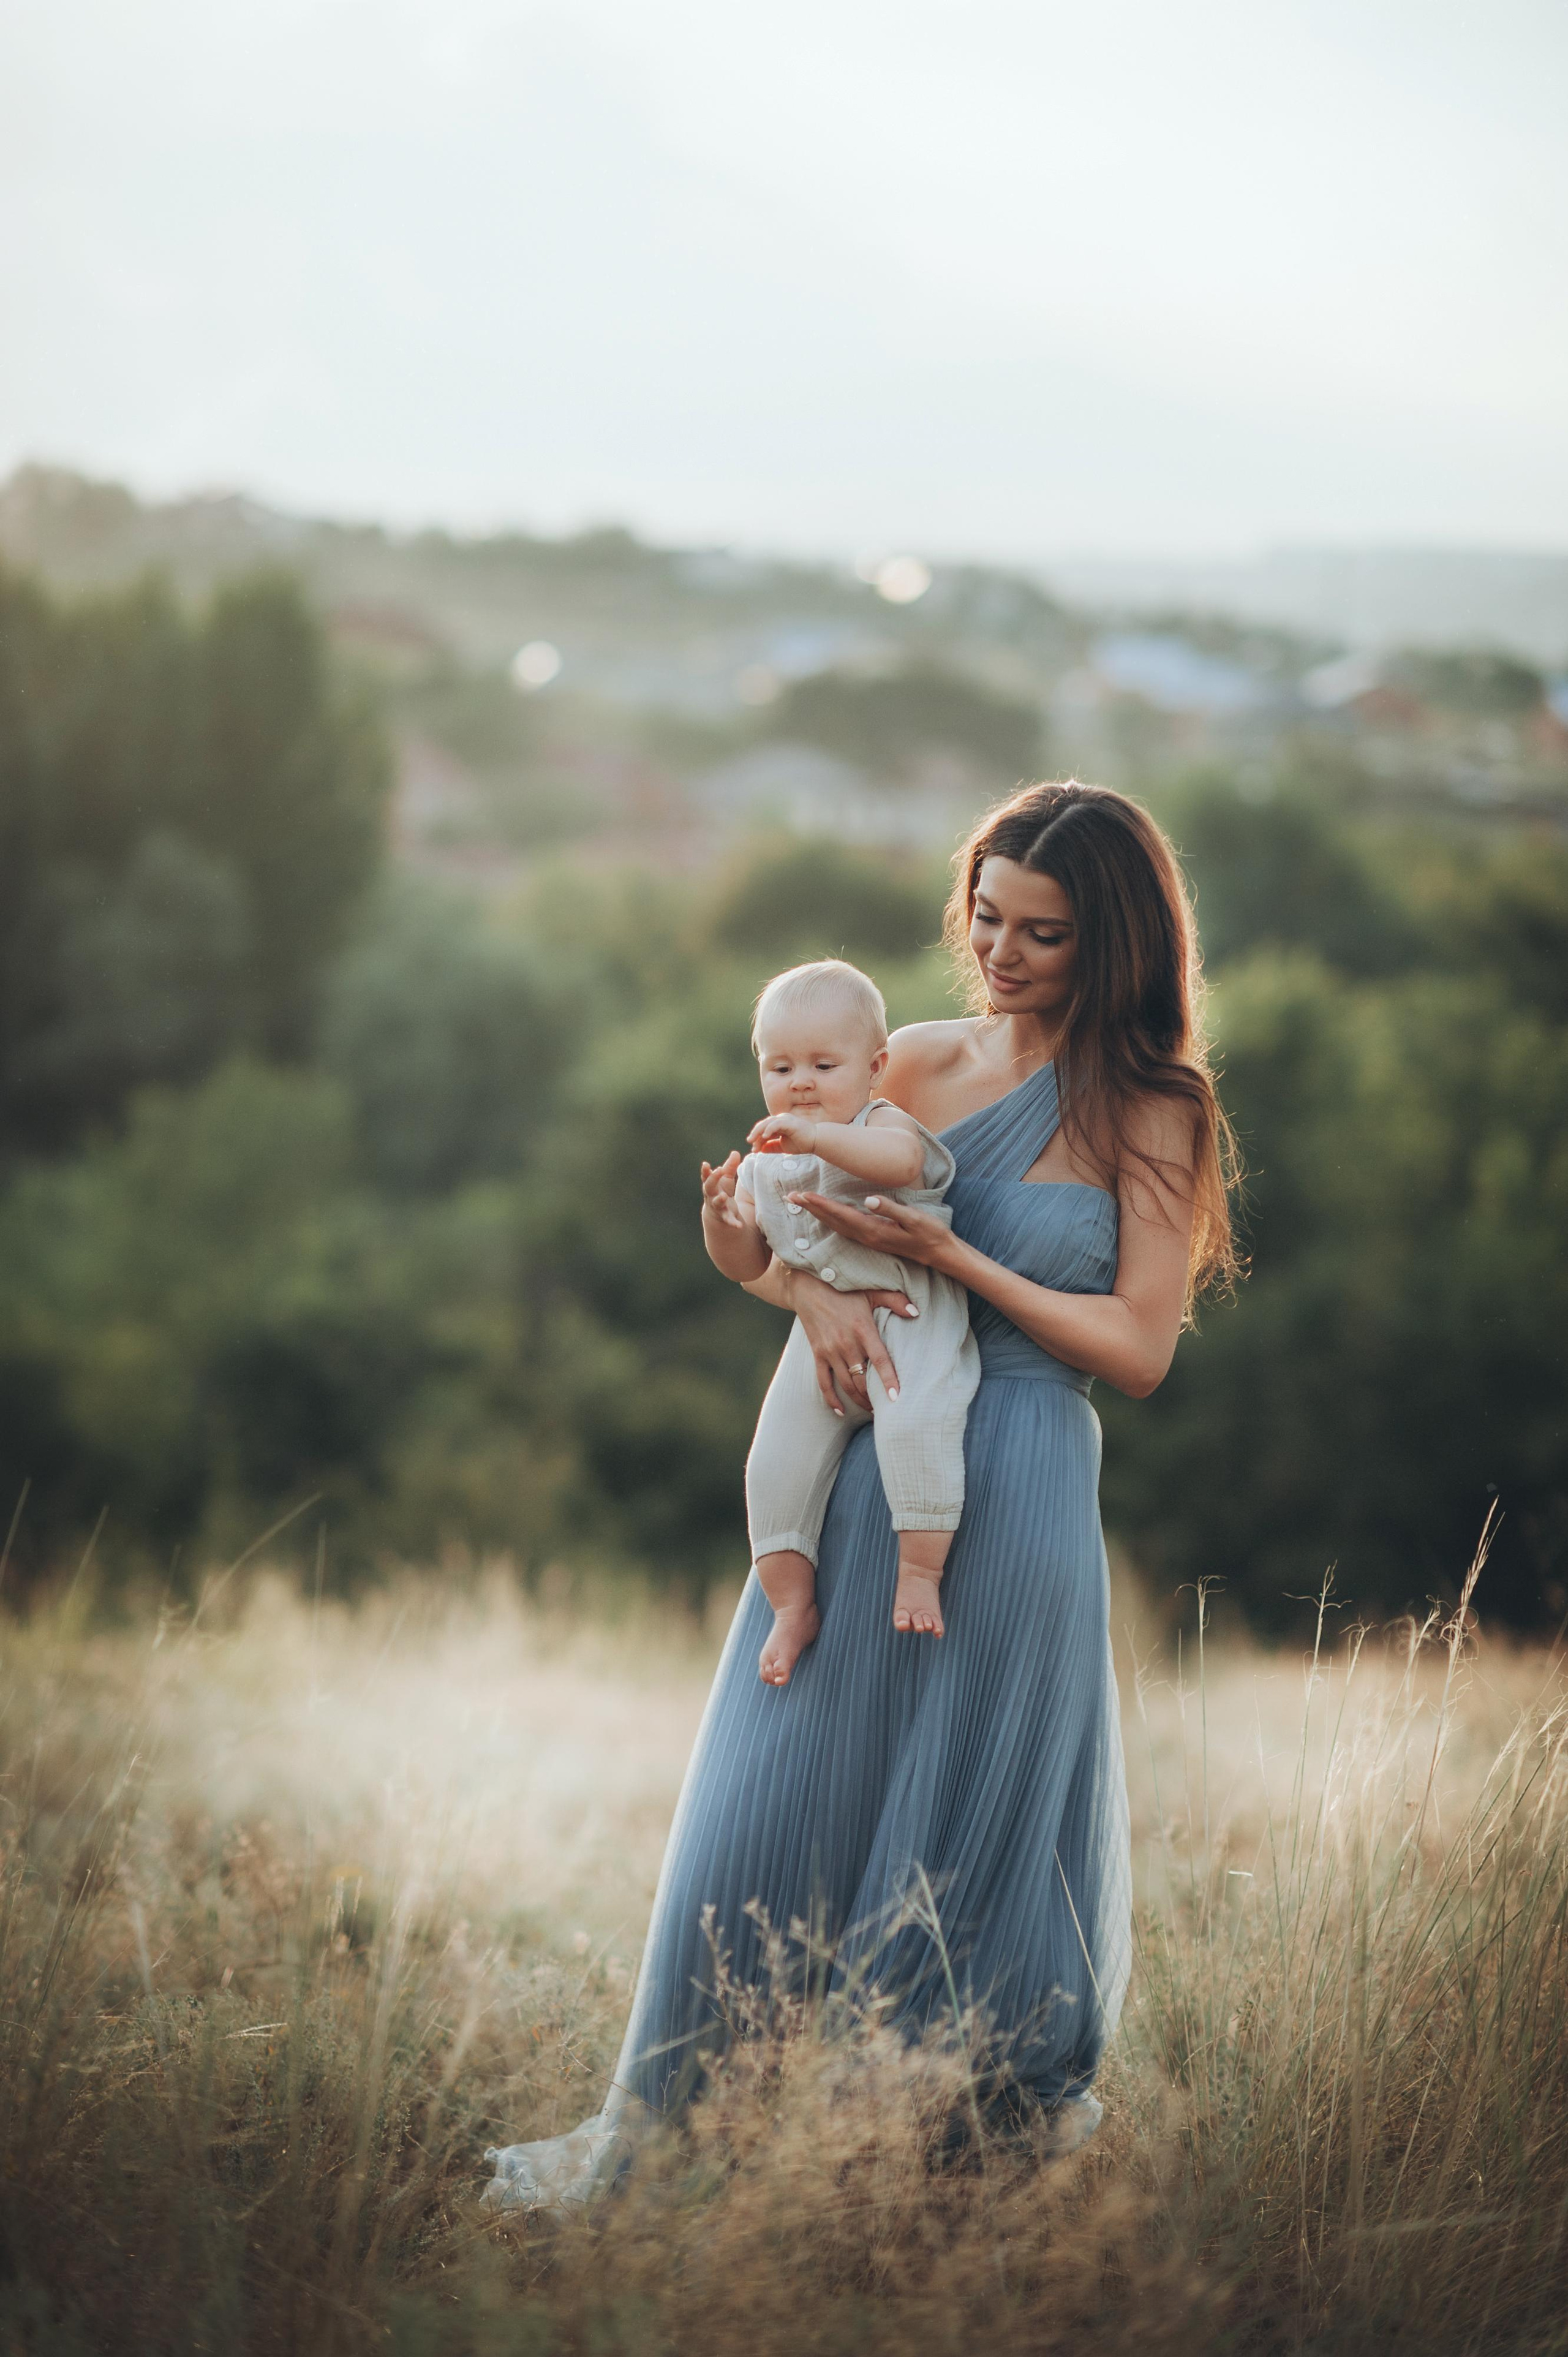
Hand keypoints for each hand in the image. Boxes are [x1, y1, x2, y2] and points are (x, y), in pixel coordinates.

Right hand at [699, 1151, 745, 1229]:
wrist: (717, 1212)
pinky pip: (728, 1220)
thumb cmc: (721, 1191)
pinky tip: (739, 1225)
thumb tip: (735, 1152)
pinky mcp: (725, 1217)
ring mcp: (717, 1207)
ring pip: (717, 1203)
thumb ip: (730, 1167)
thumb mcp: (726, 1179)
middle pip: (709, 1187)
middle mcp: (711, 1196)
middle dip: (712, 1179)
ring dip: (719, 1199)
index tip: (705, 1164)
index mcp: (711, 1186)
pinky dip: (733, 1223)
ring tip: (724, 1196)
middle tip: (718, 1170)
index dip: (705, 1171)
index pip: (706, 1177)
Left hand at [748, 1111, 817, 1154]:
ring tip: (754, 1141)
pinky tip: (765, 1136)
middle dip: (755, 1134)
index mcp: (779, 1124)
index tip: (754, 1150)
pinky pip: (776, 1124)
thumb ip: (772, 1147)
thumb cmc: (802, 1143)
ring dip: (759, 1132)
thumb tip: (760, 1149)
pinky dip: (769, 1129)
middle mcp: (781, 1119)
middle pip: (763, 1125)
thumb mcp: (783, 1147)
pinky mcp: (790, 1122)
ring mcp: (785, 1119)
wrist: (816, 1141)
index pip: (764, 1129)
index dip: (757, 1139)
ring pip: (767, 1123)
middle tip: (750, 1143)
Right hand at [787, 1271, 916, 1414]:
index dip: (888, 1379)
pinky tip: (840, 1411)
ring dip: (859, 1400)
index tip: (896, 1398)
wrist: (807, 1287)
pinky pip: (823, 1382)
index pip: (879, 1360)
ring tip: (872, 1410)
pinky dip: (831, 1399)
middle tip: (887, 1408)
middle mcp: (846, 1343)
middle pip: (862, 1379)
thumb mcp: (871, 1291)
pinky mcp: (818, 1354)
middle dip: (875, 1397)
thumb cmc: (843, 1289)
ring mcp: (830, 1351)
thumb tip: (916, 1312)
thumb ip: (895, 1301)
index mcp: (862, 1329)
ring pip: (847, 1383)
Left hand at [790, 1190, 958, 1274]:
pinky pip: (845, 1229)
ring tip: (802, 1203)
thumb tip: (869, 1200)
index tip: (803, 1194)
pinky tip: (825, 1216)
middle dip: (811, 1208)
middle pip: (832, 1221)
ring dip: (817, 1214)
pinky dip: (830, 1220)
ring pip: (836, 1226)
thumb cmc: (929, 1233)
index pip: (840, 1214)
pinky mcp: (873, 1239)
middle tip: (790, 1196)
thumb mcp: (913, 1218)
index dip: (820, 1204)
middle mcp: (866, 1237)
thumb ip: (890, 1209)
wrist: (939, 1253)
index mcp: (873, 1230)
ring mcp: (869, 1240)